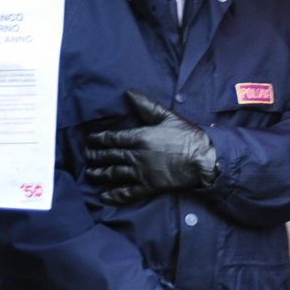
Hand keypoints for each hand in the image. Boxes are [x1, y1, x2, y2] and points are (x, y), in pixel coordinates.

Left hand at [84, 91, 218, 202]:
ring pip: (113, 173)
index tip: (89, 140)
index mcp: (140, 137)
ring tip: (90, 174)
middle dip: (95, 156)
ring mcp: (141, 172)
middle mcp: (136, 155)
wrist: (203, 159)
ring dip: (99, 174)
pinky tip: (104, 196)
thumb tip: (129, 94)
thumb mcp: (168, 117)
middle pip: (109, 156)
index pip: (112, 138)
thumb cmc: (188, 136)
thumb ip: (147, 106)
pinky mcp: (148, 187)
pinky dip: (114, 195)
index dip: (98, 139)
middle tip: (86, 156)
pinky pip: (126, 192)